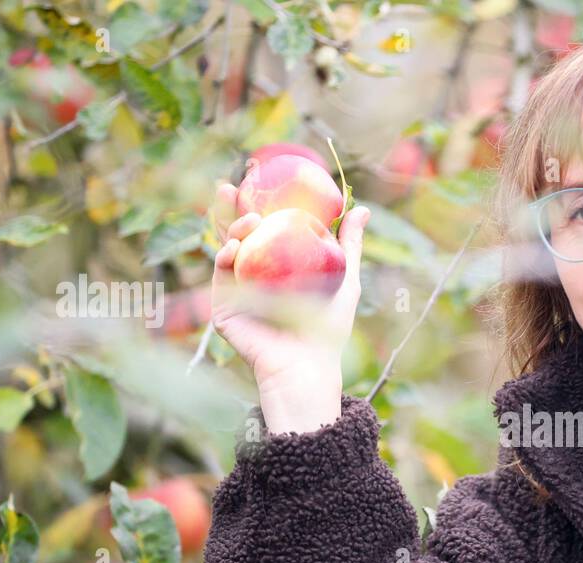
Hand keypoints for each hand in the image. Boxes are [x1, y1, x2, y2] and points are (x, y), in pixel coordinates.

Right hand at [209, 181, 369, 434]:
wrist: (309, 364)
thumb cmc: (328, 327)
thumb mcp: (344, 278)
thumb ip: (348, 245)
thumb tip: (362, 209)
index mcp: (275, 267)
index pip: (263, 228)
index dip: (256, 203)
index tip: (256, 179)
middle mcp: (252, 276)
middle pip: (236, 234)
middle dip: (228, 209)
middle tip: (230, 186)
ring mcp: (235, 292)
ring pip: (225, 251)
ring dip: (229, 229)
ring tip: (247, 220)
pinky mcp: (224, 309)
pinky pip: (220, 277)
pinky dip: (225, 258)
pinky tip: (235, 247)